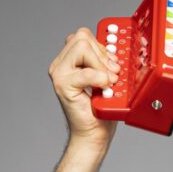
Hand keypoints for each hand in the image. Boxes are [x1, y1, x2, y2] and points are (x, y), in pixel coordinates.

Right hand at [48, 26, 119, 148]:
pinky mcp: (63, 85)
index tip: (113, 65)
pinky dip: (99, 78)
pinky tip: (105, 88)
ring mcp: (59, 73)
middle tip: (113, 74)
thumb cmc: (100, 111)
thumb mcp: (106, 80)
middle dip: (103, 54)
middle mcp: (61, 64)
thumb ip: (103, 62)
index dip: (102, 47)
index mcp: (69, 60)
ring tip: (108, 82)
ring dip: (101, 64)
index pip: (84, 36)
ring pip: (82, 46)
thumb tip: (113, 48)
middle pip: (82, 37)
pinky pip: (85, 71)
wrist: (93, 135)